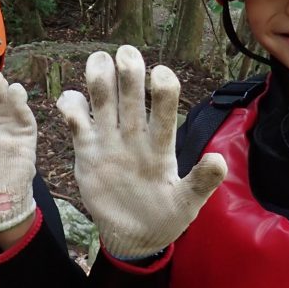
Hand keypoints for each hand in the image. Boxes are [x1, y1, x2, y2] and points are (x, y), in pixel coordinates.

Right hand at [57, 45, 226, 258]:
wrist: (134, 234)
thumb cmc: (165, 216)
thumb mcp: (186, 203)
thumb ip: (201, 182)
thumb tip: (218, 160)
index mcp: (160, 145)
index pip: (164, 110)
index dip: (163, 91)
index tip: (161, 73)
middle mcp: (135, 135)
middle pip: (132, 97)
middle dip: (130, 73)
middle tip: (127, 52)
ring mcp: (110, 140)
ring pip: (104, 102)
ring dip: (100, 79)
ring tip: (99, 59)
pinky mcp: (86, 150)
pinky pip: (77, 122)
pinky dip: (71, 107)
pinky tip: (70, 101)